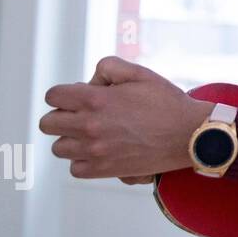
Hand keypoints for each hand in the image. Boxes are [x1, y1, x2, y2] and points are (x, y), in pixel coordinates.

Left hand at [40, 56, 213, 179]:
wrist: (189, 134)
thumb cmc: (167, 102)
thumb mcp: (139, 73)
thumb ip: (107, 67)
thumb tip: (89, 82)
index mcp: (95, 99)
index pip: (53, 96)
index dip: (65, 94)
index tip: (80, 97)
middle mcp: (89, 125)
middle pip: (48, 123)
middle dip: (63, 116)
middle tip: (84, 116)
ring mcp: (95, 150)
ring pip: (59, 147)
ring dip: (71, 140)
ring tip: (93, 135)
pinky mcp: (104, 170)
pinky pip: (75, 168)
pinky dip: (82, 162)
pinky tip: (99, 152)